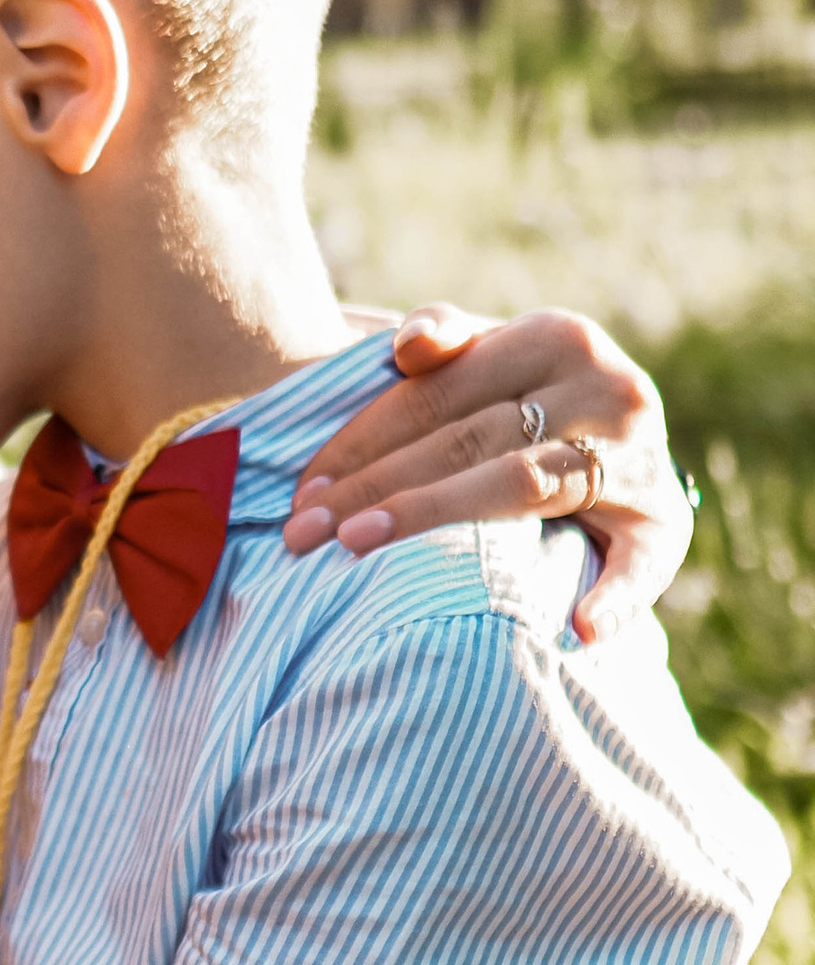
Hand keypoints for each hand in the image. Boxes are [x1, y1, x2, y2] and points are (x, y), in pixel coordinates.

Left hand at [285, 304, 687, 640]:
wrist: (624, 432)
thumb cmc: (529, 392)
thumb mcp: (492, 350)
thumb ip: (446, 336)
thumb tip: (407, 348)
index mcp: (557, 337)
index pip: (434, 395)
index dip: (359, 443)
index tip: (301, 491)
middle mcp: (605, 390)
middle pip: (466, 442)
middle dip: (375, 488)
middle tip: (305, 532)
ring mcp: (639, 458)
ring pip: (518, 485)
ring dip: (434, 518)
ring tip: (358, 550)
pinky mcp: (664, 521)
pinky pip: (642, 563)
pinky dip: (616, 597)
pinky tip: (579, 628)